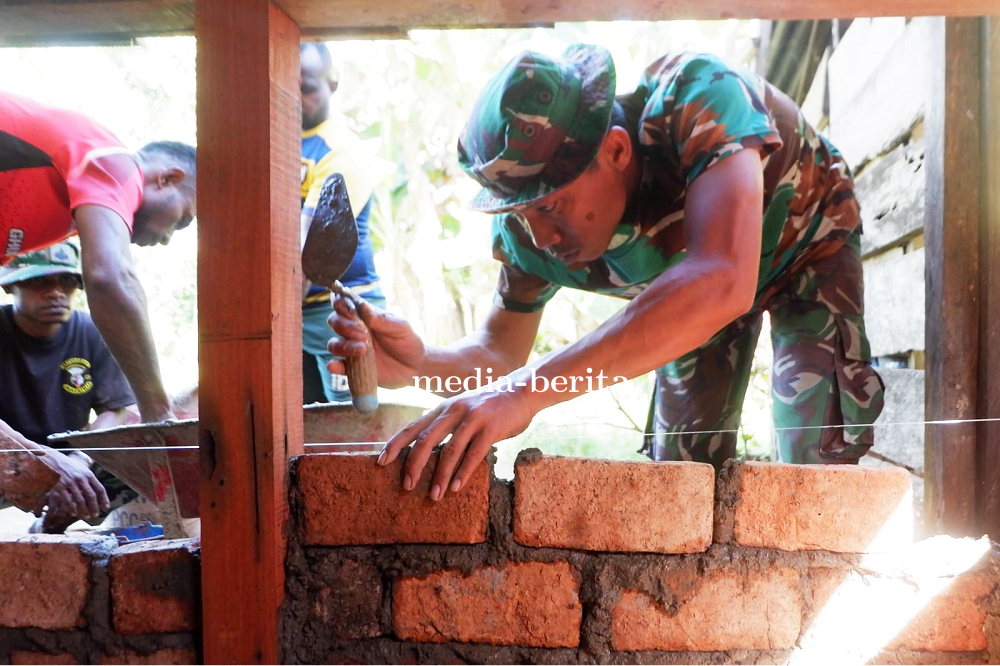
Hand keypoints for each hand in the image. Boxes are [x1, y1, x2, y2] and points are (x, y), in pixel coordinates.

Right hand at [34, 448, 108, 520]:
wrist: (51, 458)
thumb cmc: (67, 465)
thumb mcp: (81, 469)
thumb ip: (88, 479)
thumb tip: (96, 490)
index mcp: (88, 474)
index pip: (99, 489)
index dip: (104, 499)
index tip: (106, 507)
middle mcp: (81, 479)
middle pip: (91, 496)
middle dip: (94, 507)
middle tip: (95, 515)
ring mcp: (70, 483)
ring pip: (80, 500)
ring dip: (84, 510)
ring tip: (86, 516)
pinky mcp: (60, 487)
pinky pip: (68, 500)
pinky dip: (71, 508)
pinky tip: (73, 513)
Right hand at [326, 293, 426, 388]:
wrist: (415, 367)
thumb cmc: (407, 341)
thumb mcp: (400, 328)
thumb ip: (382, 319)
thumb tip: (362, 306)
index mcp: (364, 316)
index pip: (344, 304)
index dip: (341, 304)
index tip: (350, 310)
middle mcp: (354, 331)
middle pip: (335, 322)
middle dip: (344, 326)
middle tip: (363, 335)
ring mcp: (352, 349)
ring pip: (334, 344)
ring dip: (343, 346)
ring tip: (363, 350)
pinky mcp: (352, 368)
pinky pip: (337, 366)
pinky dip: (333, 366)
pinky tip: (336, 366)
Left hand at [377, 386, 538, 499]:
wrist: (521, 390)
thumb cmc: (489, 406)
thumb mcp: (462, 408)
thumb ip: (446, 424)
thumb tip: (425, 449)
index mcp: (443, 408)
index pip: (413, 427)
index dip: (395, 444)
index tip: (381, 461)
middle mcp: (454, 411)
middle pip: (425, 440)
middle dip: (413, 465)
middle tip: (406, 486)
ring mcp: (473, 419)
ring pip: (449, 451)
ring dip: (440, 476)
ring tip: (434, 495)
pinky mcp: (491, 428)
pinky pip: (474, 454)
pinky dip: (463, 473)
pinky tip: (457, 487)